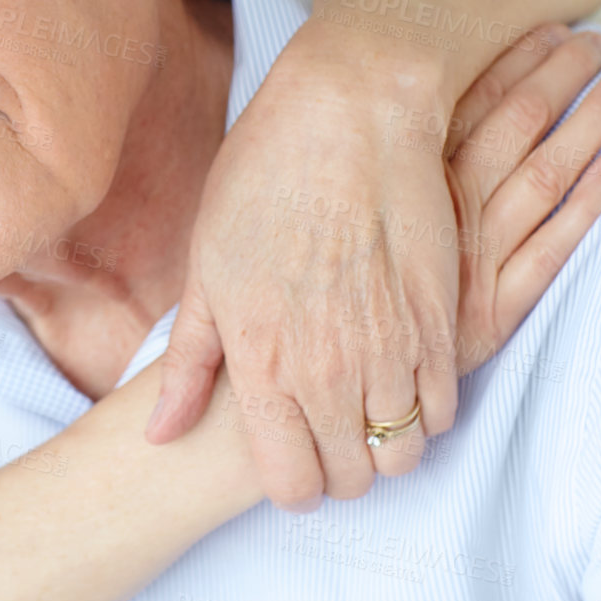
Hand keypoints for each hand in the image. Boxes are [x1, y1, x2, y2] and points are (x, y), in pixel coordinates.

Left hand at [147, 21, 600, 512]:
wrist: (349, 114)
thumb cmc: (263, 180)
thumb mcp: (205, 268)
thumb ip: (189, 364)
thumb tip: (157, 435)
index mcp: (262, 363)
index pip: (290, 486)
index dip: (291, 485)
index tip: (290, 460)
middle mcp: (328, 372)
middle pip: (351, 480)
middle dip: (338, 468)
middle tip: (328, 432)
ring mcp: (391, 351)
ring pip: (402, 454)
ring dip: (385, 442)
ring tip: (366, 404)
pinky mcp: (440, 323)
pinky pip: (443, 408)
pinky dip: (424, 406)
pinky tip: (401, 372)